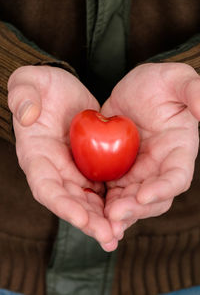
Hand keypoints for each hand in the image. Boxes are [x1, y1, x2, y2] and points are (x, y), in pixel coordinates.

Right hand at [8, 65, 117, 250]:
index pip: (45, 186)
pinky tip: (127, 213)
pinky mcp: (91, 167)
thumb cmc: (44, 87)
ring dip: (102, 219)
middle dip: (87, 221)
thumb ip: (23, 95)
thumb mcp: (30, 82)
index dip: (61, 204)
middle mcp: (54, 169)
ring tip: (119, 234)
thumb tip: (26, 115)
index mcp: (36, 155)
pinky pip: (101, 189)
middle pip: (69, 202)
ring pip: (87, 201)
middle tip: (109, 237)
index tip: (81, 218)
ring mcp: (73, 170)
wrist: (63, 93)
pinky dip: (112, 203)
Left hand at [101, 63, 199, 238]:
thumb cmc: (158, 83)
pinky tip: (90, 212)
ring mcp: (139, 171)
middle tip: (115, 214)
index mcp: (178, 150)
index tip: (144, 195)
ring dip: (119, 213)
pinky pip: (113, 192)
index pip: (177, 176)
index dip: (164, 188)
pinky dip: (103, 204)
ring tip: (102, 222)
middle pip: (153, 198)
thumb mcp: (176, 79)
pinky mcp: (119, 171)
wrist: (134, 91)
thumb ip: (194, 91)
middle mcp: (160, 167)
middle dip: (136, 208)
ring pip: (131, 200)